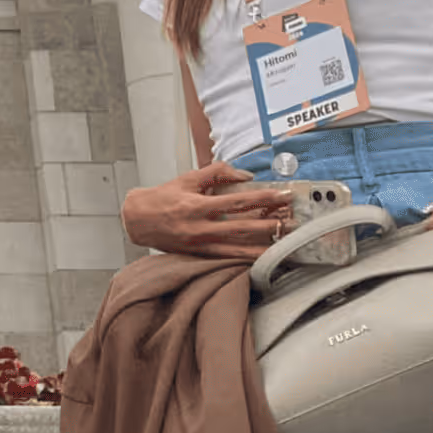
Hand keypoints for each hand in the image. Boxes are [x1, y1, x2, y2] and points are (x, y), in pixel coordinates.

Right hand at [120, 160, 295, 258]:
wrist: (138, 220)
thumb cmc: (163, 197)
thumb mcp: (188, 178)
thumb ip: (218, 173)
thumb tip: (246, 175)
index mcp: (197, 206)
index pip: (237, 202)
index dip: (262, 199)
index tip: (282, 196)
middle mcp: (200, 228)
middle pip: (243, 228)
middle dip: (271, 224)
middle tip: (294, 221)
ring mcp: (201, 245)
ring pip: (239, 248)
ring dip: (265, 244)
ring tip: (286, 241)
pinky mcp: (200, 255)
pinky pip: (229, 259)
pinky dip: (248, 258)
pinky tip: (265, 257)